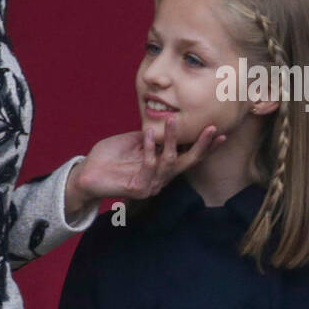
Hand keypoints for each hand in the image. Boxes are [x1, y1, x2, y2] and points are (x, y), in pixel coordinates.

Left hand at [69, 116, 225, 208]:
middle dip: (202, 146)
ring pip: (170, 161)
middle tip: (212, 128)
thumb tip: (169, 121)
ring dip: (173, 140)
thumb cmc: (110, 157)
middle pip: (189, 162)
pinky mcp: (138, 188)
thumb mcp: (136, 141)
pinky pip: (149, 165)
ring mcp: (151, 185)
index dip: (205, 147)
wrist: (86, 173)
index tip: (221, 133)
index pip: (189, 157)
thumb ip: (154, 135)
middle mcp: (161, 178)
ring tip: (174, 120)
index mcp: (162, 167)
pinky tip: (148, 133)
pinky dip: (149, 148)